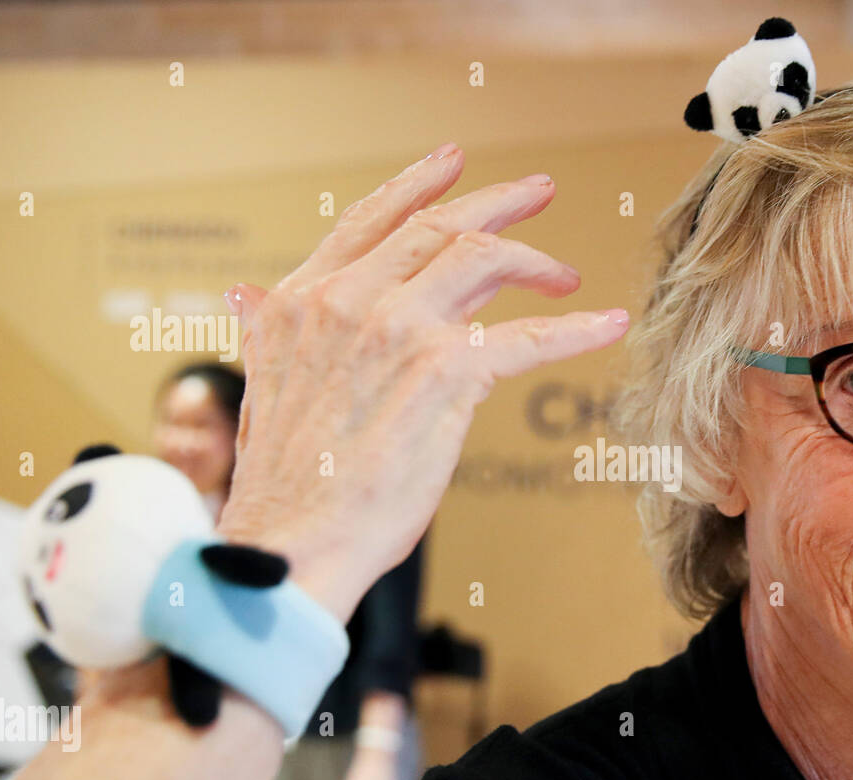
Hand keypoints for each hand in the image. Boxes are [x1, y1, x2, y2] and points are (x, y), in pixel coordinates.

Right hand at [217, 143, 629, 620]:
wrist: (291, 543)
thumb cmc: (285, 484)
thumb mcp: (262, 387)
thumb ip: (267, 331)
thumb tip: (245, 293)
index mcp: (304, 302)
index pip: (368, 222)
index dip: (415, 186)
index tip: (452, 162)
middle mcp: (349, 301)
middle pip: (438, 229)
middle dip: (496, 202)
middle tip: (538, 191)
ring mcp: (398, 330)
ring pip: (483, 260)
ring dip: (536, 260)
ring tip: (567, 272)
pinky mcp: (444, 373)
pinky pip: (526, 339)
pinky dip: (574, 329)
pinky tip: (607, 324)